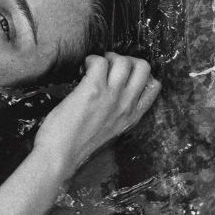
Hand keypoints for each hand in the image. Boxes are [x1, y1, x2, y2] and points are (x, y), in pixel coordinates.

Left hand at [34, 53, 160, 180]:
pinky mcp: (93, 90)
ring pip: (123, 61)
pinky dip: (90, 60)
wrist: (60, 156)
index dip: (139, 74)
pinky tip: (81, 71)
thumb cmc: (76, 145)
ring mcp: (112, 96)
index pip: (153, 87)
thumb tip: (111, 95)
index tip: (121, 75)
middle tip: (108, 66)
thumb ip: (116, 114)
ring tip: (91, 67)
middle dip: (126, 59)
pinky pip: (100, 62)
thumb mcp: (108, 131)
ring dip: (106, 58)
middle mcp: (126, 105)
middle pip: (143, 67)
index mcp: (132, 117)